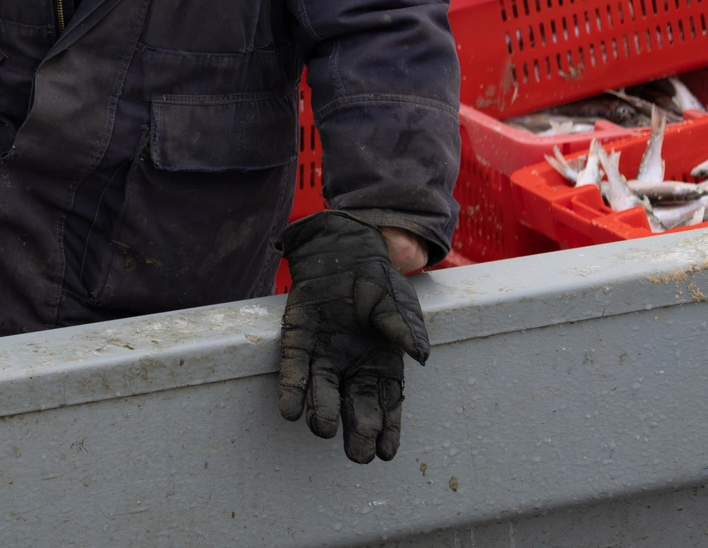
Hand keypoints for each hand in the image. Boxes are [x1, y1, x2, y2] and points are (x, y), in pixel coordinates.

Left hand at [276, 212, 429, 463]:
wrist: (342, 253)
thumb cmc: (375, 283)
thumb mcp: (395, 304)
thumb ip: (404, 328)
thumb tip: (418, 354)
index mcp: (381, 364)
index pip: (386, 404)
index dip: (387, 429)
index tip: (385, 453)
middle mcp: (352, 367)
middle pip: (355, 405)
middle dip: (357, 430)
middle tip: (357, 454)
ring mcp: (324, 356)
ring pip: (322, 391)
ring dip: (321, 411)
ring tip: (321, 429)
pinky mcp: (298, 341)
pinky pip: (294, 368)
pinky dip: (291, 389)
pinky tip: (289, 410)